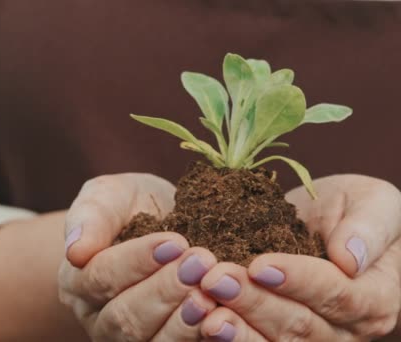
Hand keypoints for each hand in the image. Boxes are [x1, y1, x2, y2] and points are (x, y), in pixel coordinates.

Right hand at [58, 174, 217, 340]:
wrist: (160, 226)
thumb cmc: (130, 208)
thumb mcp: (109, 196)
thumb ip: (91, 216)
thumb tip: (75, 250)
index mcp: (78, 281)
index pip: (101, 277)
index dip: (136, 261)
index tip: (174, 242)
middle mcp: (98, 318)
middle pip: (124, 317)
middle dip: (164, 291)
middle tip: (199, 265)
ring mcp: (128, 340)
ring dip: (181, 321)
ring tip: (209, 296)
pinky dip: (196, 337)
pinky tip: (218, 320)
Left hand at [195, 175, 400, 340]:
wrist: (322, 222)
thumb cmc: (352, 209)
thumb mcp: (372, 201)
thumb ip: (368, 226)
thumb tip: (350, 258)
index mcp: (374, 298)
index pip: (336, 295)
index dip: (297, 281)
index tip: (259, 264)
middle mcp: (345, 330)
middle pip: (298, 325)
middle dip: (253, 302)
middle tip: (214, 280)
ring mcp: (311, 341)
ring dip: (236, 328)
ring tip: (203, 310)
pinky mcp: (278, 337)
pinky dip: (228, 337)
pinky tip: (200, 321)